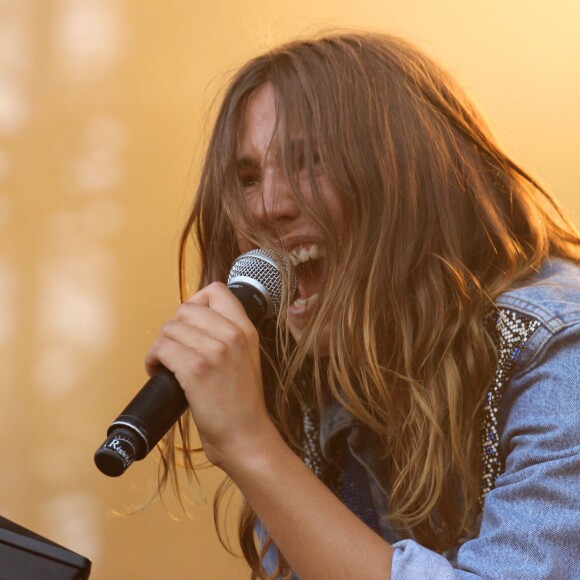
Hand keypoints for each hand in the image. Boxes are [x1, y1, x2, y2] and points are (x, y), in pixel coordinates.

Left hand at [144, 282, 272, 468]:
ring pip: (170, 328)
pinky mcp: (196, 369)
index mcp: (246, 329)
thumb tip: (193, 322)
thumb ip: (229, 335)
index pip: (216, 291)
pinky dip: (153, 360)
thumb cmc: (242, 403)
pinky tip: (159, 372)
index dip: (196, 302)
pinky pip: (161, 348)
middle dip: (174, 328)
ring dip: (161, 346)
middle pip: (186, 308)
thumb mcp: (248, 357)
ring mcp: (215, 350)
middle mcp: (233, 334)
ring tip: (167, 364)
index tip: (191, 324)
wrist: (246, 436)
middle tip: (176, 349)